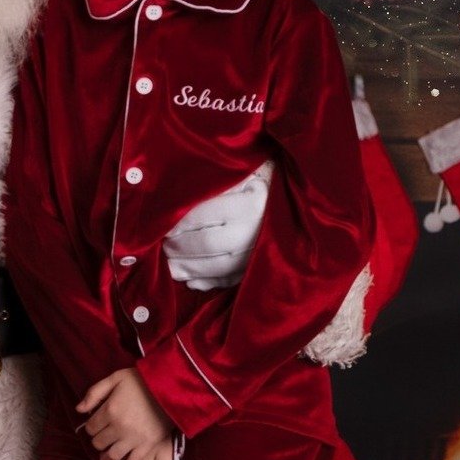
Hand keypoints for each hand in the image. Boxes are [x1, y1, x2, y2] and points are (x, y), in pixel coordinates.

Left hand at [77, 369, 173, 459]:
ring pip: (111, 456)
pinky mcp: (147, 446)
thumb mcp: (115, 378)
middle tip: (103, 438)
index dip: (91, 427)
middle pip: (98, 442)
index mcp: (109, 409)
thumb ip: (94, 393)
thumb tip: (79, 409)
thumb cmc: (141, 381)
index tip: (97, 425)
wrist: (171, 388)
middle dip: (98, 440)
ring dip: (105, 459)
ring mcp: (133, 438)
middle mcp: (119, 426)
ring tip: (106, 457)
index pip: (90, 427)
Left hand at [162, 161, 273, 290]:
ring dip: (188, 268)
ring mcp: (259, 254)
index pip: (203, 215)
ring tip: (169, 264)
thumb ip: (212, 187)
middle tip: (163, 244)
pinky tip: (191, 281)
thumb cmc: (262, 180)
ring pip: (216, 268)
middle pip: (207, 244)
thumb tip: (175, 205)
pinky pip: (231, 281)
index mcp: (249, 204)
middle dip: (178, 247)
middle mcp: (255, 232)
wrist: (297, 202)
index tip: (163, 224)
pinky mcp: (262, 270)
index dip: (178, 222)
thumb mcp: (240, 176)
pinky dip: (208, 283)